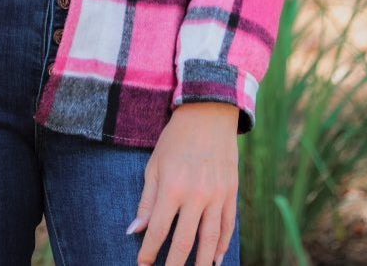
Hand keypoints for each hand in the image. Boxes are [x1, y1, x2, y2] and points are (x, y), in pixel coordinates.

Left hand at [128, 102, 238, 265]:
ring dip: (202, 262)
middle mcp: (196, 195)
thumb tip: (135, 230)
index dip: (149, 250)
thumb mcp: (154, 165)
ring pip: (210, 240)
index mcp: (172, 187)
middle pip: (185, 241)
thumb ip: (147, 200)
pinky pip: (228, 226)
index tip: (142, 263)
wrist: (207, 115)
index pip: (159, 229)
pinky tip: (216, 259)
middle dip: (174, 264)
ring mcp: (218, 196)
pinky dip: (222, 245)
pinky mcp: (232, 193)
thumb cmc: (174, 140)